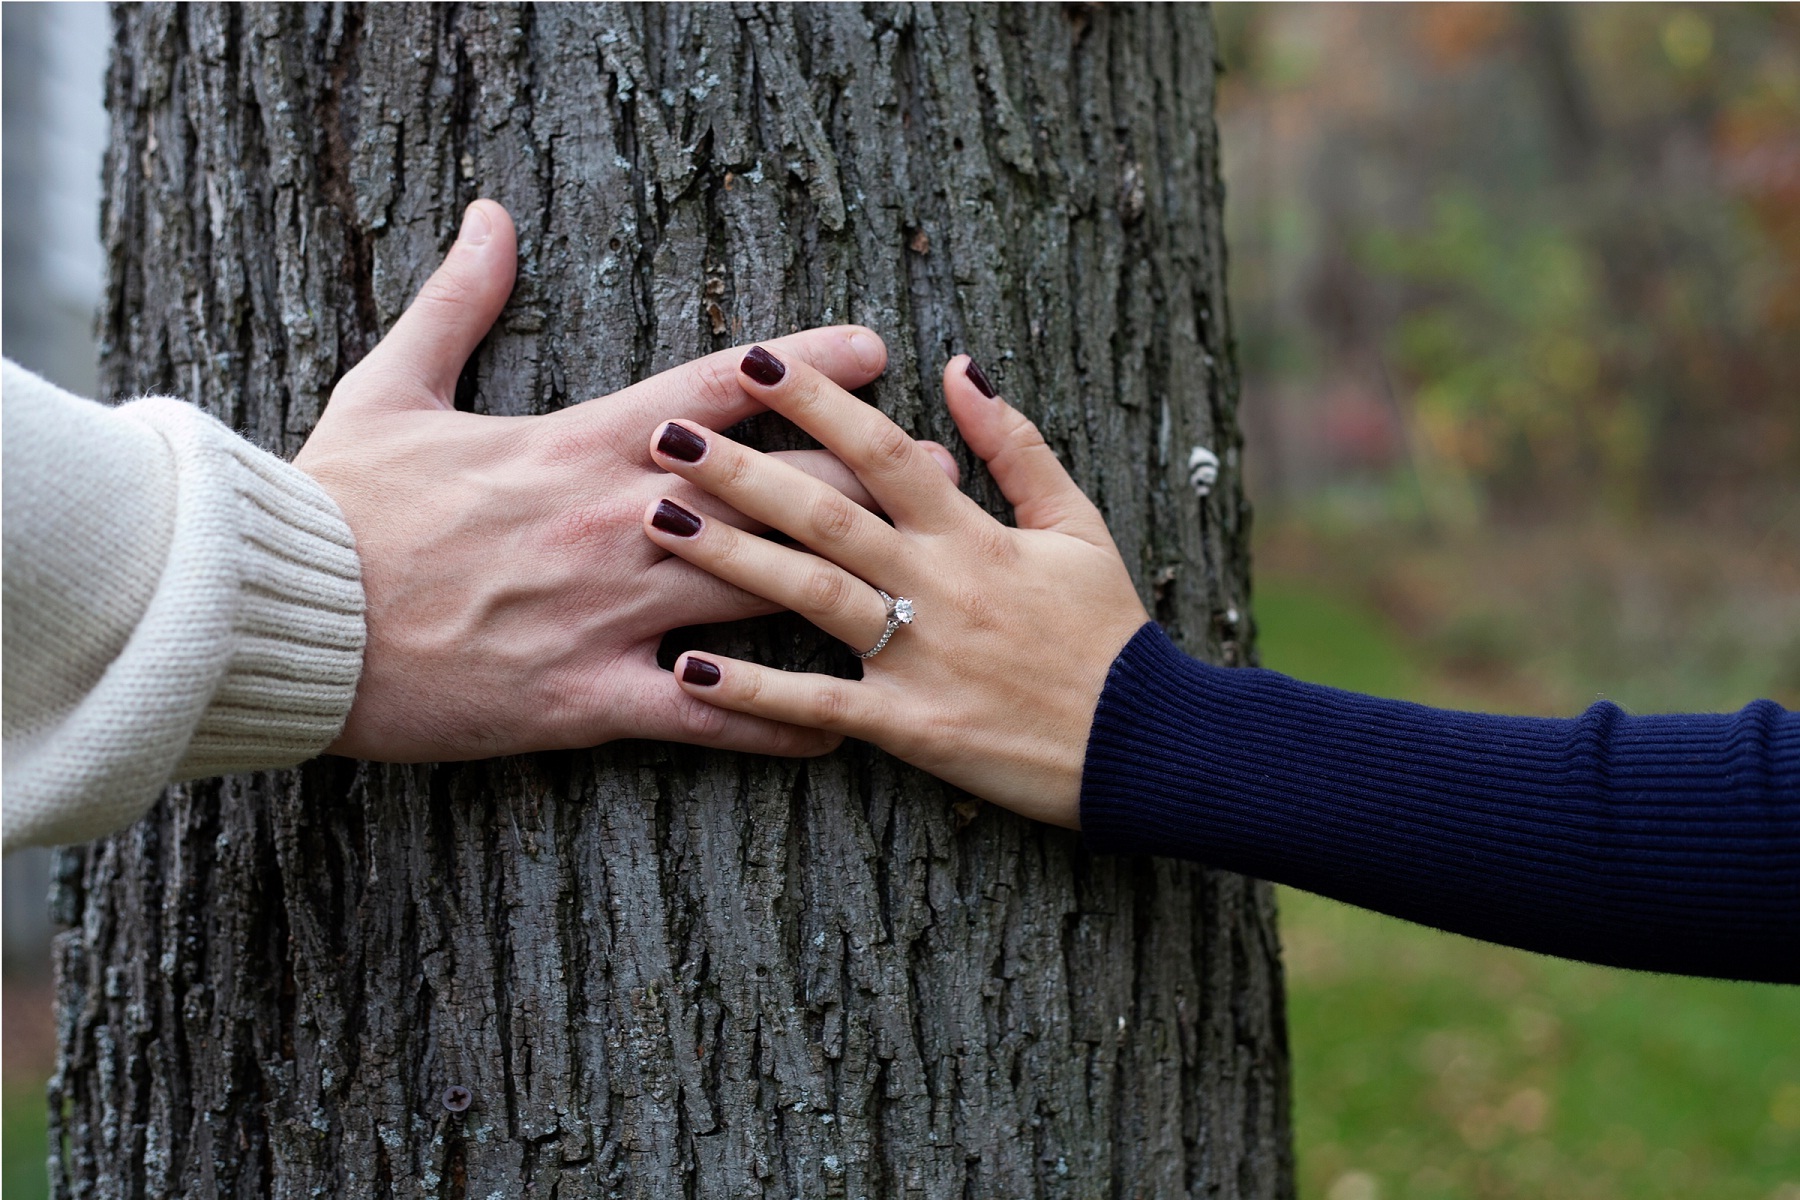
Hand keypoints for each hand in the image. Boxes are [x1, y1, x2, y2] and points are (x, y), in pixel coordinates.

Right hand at [295, 200, 956, 761]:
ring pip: (761, 595)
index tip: (876, 349)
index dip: (809, 364)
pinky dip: (778, 724)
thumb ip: (457, 302)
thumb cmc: (338, 502)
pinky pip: (708, 715)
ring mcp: (611, 612)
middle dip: (865, 480)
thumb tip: (487, 219)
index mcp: (580, 442)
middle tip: (942, 474)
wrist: (283, 616)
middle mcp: (618, 520)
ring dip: (850, 588)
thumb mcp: (392, 386)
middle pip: (772, 492)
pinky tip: (842, 730)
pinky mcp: (588, 698)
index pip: (720, 389)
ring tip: (927, 588)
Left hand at [640, 347, 1150, 827]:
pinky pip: (819, 706)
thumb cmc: (1107, 630)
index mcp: (972, 533)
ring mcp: (919, 657)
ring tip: (657, 520)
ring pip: (811, 594)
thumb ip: (1017, 445)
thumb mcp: (1077, 524)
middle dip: (741, 468)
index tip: (753, 361)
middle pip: (825, 513)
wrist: (1145, 742)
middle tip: (665, 433)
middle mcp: (937, 585)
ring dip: (729, 557)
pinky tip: (689, 670)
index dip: (814, 400)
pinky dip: (754, 692)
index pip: (880, 449)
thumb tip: (963, 365)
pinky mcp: (909, 727)